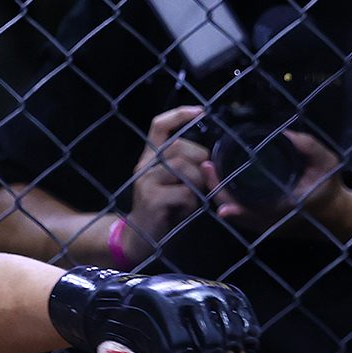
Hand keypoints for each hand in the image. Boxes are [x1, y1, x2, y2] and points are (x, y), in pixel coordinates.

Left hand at [48, 268, 257, 352]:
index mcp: (155, 317)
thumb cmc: (120, 333)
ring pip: (225, 327)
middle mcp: (180, 300)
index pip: (177, 346)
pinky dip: (243, 333)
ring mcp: (199, 292)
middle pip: (206, 339)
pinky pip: (235, 311)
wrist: (124, 297)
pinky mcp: (212, 290)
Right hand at [124, 107, 213, 258]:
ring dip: (198, 185)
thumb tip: (210, 163)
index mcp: (151, 158)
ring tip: (193, 199)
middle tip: (202, 182)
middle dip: (201, 161)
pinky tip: (185, 211)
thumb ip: (189, 169)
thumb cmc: (165, 212)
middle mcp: (145, 166)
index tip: (200, 111)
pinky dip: (193, 203)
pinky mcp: (151, 199)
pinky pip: (185, 192)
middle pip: (180, 147)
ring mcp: (146, 182)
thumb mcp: (177, 186)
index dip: (179, 115)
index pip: (160, 126)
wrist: (141, 242)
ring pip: (184, 169)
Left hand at [211, 130, 344, 232]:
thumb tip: (286, 134)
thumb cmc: (330, 189)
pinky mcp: (265, 226)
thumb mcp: (328, 163)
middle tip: (205, 167)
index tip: (211, 170)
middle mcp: (271, 221)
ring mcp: (266, 226)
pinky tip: (220, 186)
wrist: (336, 216)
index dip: (224, 189)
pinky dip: (228, 202)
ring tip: (209, 173)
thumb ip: (309, 147)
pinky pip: (240, 216)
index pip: (246, 203)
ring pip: (234, 215)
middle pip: (232, 209)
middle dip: (215, 189)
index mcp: (283, 207)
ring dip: (219, 196)